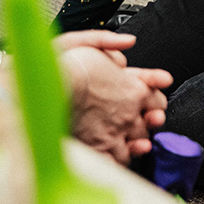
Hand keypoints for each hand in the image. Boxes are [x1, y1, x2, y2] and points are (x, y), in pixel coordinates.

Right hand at [58, 31, 172, 164]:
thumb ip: (110, 42)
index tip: (151, 103)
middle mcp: (130, 113)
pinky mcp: (100, 150)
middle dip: (148, 123)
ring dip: (135, 144)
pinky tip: (114, 160)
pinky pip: (116, 162)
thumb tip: (128, 41)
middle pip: (150, 124)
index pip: (158, 99)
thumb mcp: (87, 42)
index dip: (154, 101)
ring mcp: (117, 133)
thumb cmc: (63, 67)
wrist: (45, 90)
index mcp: (134, 89)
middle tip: (142, 123)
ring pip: (137, 145)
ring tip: (131, 144)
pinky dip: (116, 162)